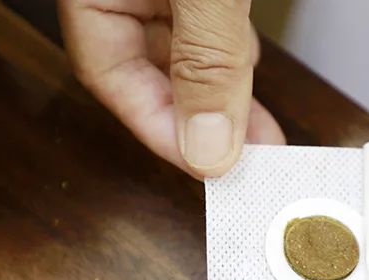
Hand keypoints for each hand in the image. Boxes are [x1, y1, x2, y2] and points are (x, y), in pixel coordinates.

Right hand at [58, 0, 284, 178]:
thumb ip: (205, 58)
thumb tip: (208, 145)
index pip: (109, 75)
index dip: (162, 130)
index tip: (209, 166)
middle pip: (146, 69)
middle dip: (201, 120)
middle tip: (247, 161)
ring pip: (179, 49)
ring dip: (222, 93)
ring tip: (259, 135)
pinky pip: (203, 23)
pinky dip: (227, 53)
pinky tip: (246, 75)